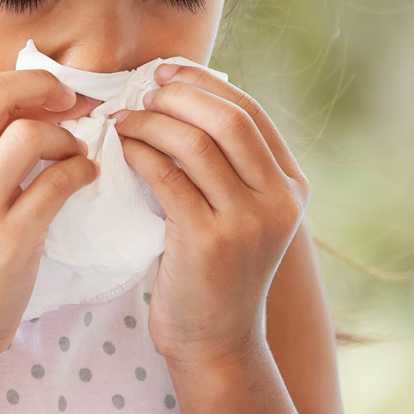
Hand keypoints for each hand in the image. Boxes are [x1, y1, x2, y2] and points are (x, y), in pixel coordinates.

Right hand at [0, 70, 98, 366]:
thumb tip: (28, 111)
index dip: (27, 88)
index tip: (55, 97)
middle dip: (43, 84)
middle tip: (71, 98)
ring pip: (28, 134)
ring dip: (66, 137)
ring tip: (77, 153)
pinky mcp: (7, 243)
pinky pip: (55, 184)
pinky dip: (81, 171)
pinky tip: (85, 177)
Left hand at [112, 64, 308, 369]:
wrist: (215, 342)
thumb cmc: (214, 270)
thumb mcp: (238, 213)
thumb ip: (226, 164)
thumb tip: (180, 99)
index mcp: (291, 186)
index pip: (251, 111)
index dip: (205, 83)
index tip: (166, 72)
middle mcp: (278, 200)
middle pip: (228, 119)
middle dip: (178, 96)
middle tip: (141, 93)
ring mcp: (247, 222)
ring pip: (195, 143)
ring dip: (150, 122)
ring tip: (122, 120)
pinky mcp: (209, 241)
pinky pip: (167, 176)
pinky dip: (139, 153)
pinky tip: (122, 149)